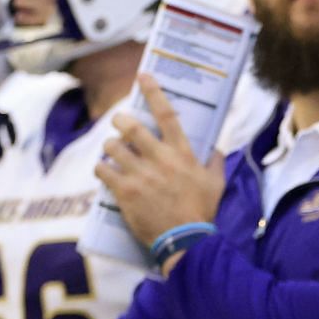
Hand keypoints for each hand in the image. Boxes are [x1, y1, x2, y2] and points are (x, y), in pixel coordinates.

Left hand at [95, 74, 223, 248]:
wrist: (186, 241)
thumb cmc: (202, 212)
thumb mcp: (216, 184)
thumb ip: (215, 162)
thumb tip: (216, 148)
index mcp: (182, 154)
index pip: (167, 115)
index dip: (153, 92)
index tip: (143, 77)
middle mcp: (160, 160)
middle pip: (132, 127)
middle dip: (120, 121)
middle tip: (118, 123)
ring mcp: (140, 175)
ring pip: (113, 147)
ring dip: (109, 146)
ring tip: (111, 152)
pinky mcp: (125, 192)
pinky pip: (103, 171)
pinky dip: (101, 168)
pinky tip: (104, 172)